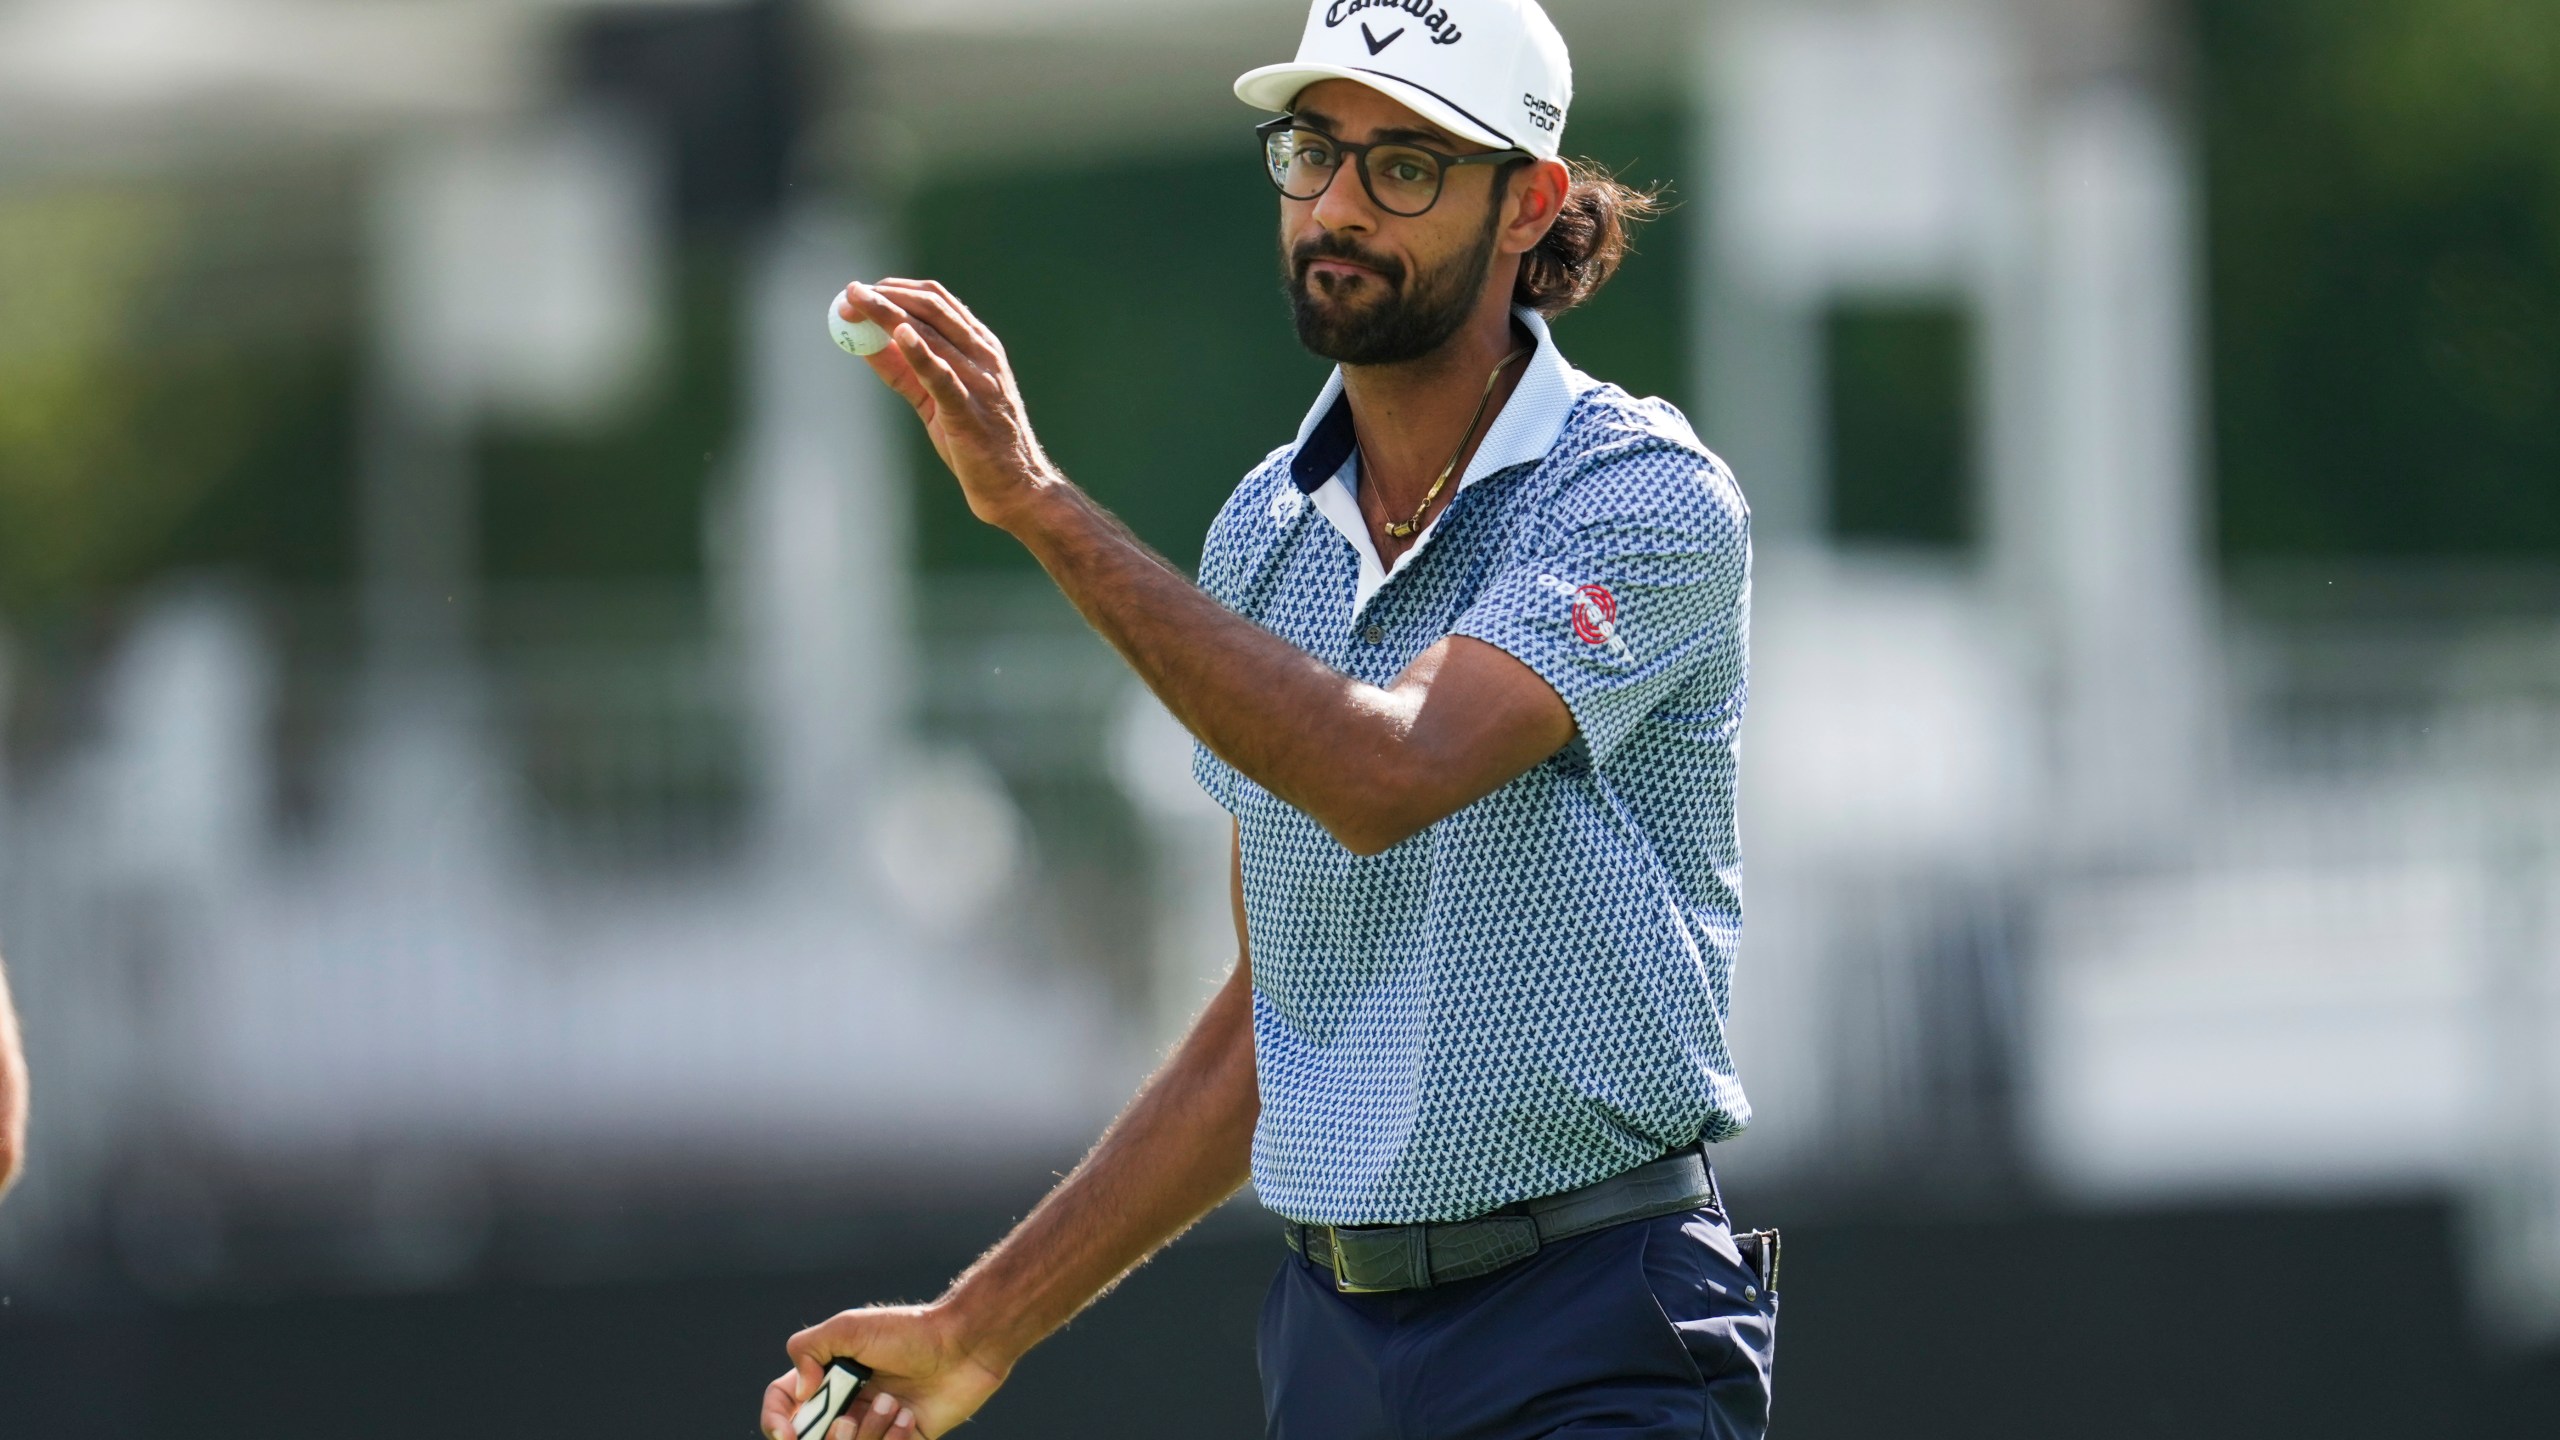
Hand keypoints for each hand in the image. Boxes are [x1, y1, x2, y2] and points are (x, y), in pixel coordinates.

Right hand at [759, 1303, 1008, 1439]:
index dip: (776, 1423)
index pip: (782, 1405)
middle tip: (849, 1419)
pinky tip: (910, 1415)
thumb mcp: (850, 1326)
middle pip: (812, 1438)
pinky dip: (893, 1439)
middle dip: (830, 1436)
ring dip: (868, 1433)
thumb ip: (808, 1350)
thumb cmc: (908, 1331)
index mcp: (827, 1377)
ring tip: (894, 1404)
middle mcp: (846, 1403)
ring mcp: (874, 1424)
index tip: (789, 1433)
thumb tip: (799, 1392)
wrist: (964, 1344)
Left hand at [837, 280, 1056, 530]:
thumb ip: (905, 370)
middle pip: (932, 309)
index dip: (897, 288)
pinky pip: (942, 377)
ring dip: (890, 316)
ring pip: (932, 335)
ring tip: (857, 306)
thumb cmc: (975, 440)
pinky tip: (900, 335)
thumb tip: (863, 343)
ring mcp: (980, 382)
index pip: (938, 301)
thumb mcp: (936, 398)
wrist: (1014, 486)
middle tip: (851, 294)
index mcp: (981, 347)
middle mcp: (984, 356)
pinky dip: (921, 354)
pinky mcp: (969, 412)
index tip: (865, 289)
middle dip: (887, 296)